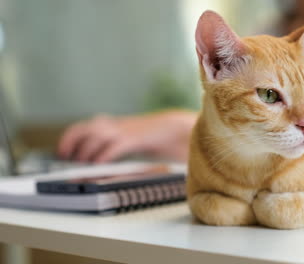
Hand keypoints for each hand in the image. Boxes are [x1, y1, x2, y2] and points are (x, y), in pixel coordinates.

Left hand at [57, 111, 196, 162]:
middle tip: (68, 160)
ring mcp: (122, 131)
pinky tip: (100, 164)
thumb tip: (90, 157)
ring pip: (95, 138)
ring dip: (86, 152)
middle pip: (82, 130)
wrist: (169, 128)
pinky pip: (113, 147)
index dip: (68, 140)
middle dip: (72, 145)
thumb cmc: (146, 135)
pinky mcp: (133, 139)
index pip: (79, 128)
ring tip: (84, 165)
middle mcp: (112, 125)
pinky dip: (103, 156)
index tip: (62, 153)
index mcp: (108, 123)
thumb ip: (108, 142)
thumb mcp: (123, 135)